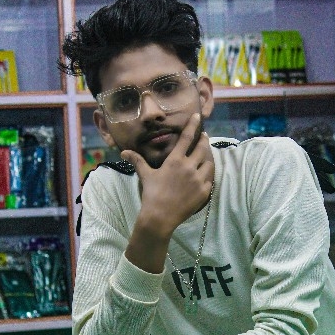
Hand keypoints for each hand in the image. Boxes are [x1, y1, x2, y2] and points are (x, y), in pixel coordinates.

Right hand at [122, 113, 213, 236]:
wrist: (160, 217)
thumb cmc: (152, 194)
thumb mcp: (146, 175)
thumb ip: (138, 161)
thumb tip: (124, 152)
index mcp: (175, 160)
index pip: (186, 138)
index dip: (192, 125)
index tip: (197, 116)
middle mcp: (189, 167)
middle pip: (202, 148)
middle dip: (204, 140)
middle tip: (204, 137)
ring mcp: (198, 179)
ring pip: (209, 163)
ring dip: (208, 158)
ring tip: (206, 156)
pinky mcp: (204, 191)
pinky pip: (210, 179)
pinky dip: (208, 175)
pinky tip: (206, 174)